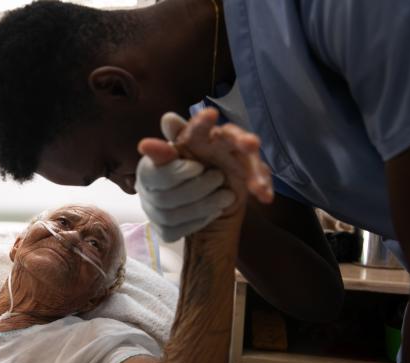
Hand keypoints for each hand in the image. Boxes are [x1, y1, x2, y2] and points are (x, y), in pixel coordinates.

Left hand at [135, 109, 272, 241]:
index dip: (203, 121)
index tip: (209, 115)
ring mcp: (236, 156)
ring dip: (255, 168)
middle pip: (232, 136)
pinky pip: (259, 176)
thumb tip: (144, 145)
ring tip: (257, 184)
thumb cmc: (179, 175)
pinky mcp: (248, 172)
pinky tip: (265, 196)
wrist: (193, 199)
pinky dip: (262, 185)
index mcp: (196, 137)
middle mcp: (218, 142)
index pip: (199, 126)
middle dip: (241, 139)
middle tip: (250, 144)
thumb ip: (161, 156)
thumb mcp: (167, 169)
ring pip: (249, 157)